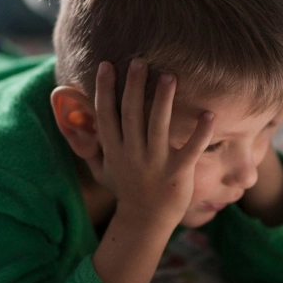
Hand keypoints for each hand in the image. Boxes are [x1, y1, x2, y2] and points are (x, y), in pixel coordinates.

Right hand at [87, 59, 215, 227]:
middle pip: (132, 115)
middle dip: (134, 87)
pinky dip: (199, 133)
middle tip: (140, 61)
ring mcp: (155, 164)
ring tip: (169, 76)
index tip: (107, 65)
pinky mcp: (177, 174)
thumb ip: (91, 147)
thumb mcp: (101, 170)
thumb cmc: (125, 190)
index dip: (105, 89)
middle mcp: (132, 155)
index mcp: (114, 150)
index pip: (106, 115)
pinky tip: (209, 114)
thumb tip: (74, 123)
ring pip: (158, 127)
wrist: (145, 222)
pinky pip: (190, 150)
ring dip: (163, 101)